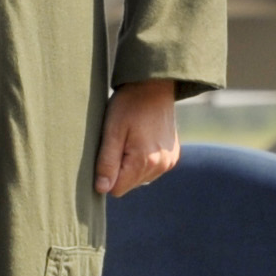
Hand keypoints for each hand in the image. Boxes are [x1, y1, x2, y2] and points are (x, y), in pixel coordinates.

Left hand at [95, 80, 183, 198]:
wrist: (154, 87)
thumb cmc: (129, 105)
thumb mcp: (112, 131)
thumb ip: (107, 162)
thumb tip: (102, 189)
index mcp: (144, 161)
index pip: (117, 189)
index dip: (107, 174)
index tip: (107, 151)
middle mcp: (161, 165)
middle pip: (129, 184)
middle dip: (119, 169)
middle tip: (119, 142)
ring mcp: (169, 161)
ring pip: (140, 178)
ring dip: (131, 165)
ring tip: (130, 139)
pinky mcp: (173, 156)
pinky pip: (151, 169)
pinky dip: (143, 160)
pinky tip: (141, 140)